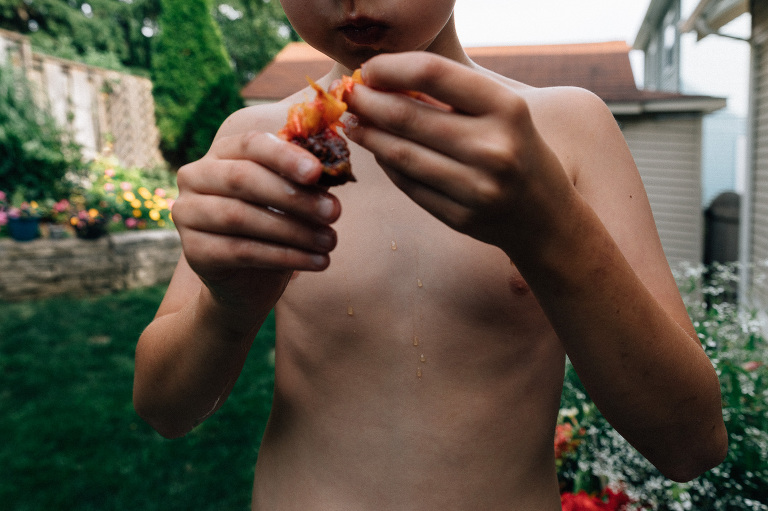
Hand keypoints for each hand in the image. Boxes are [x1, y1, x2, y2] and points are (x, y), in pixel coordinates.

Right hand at [170, 130, 341, 304]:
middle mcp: (196, 177)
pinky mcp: (194, 251)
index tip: (318, 172)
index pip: (251, 143)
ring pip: (242, 217)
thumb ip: (304, 179)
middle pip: (243, 178)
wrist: (247, 282)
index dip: (285, 156)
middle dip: (295, 196)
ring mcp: (188, 213)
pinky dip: (285, 256)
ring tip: (330, 241)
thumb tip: (333, 167)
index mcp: (221, 153)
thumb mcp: (290, 199)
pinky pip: (241, 250)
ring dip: (294, 230)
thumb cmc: (273, 228)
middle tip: (334, 212)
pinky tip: (316, 261)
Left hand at [344, 52, 573, 256]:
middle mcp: (494, 148)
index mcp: (507, 109)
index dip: (391, 67)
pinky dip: (387, 164)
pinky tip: (377, 150)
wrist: (545, 216)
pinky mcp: (461, 217)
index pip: (433, 73)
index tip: (369, 69)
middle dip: (368, 101)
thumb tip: (385, 79)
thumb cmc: (518, 150)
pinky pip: (408, 185)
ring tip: (353, 121)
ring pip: (401, 155)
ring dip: (369, 134)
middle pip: (408, 116)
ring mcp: (477, 188)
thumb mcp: (503, 113)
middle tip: (348, 94)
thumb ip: (452, 95)